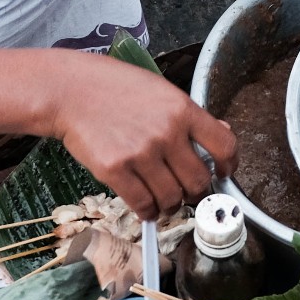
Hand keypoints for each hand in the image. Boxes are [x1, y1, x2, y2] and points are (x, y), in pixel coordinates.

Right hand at [47, 53, 238, 219]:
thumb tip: (222, 134)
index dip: (229, 165)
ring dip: (171, 205)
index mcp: (182, 109)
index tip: (223, 172)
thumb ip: (190, 115)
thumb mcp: (161, 90)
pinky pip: (142, 203)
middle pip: (199, 180)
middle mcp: (166, 132)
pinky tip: (146, 207)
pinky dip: (148, 211)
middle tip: (188, 192)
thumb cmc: (114, 87)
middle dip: (196, 192)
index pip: (224, 145)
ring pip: (172, 198)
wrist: (70, 91)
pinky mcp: (115, 170)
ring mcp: (141, 153)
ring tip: (164, 200)